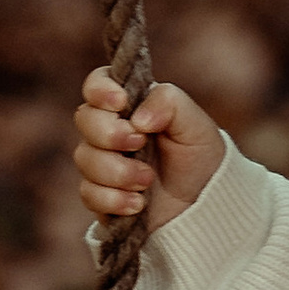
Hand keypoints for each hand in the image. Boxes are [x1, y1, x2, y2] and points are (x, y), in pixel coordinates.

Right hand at [74, 68, 224, 233]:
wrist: (204, 206)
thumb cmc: (200, 157)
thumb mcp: (196, 124)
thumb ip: (168, 103)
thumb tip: (137, 119)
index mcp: (131, 105)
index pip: (98, 83)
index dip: (100, 89)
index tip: (121, 103)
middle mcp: (110, 130)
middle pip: (84, 119)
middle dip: (110, 134)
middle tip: (140, 144)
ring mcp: (102, 163)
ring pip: (85, 159)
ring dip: (118, 171)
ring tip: (148, 181)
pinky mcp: (100, 195)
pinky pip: (88, 193)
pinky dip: (113, 199)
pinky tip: (137, 204)